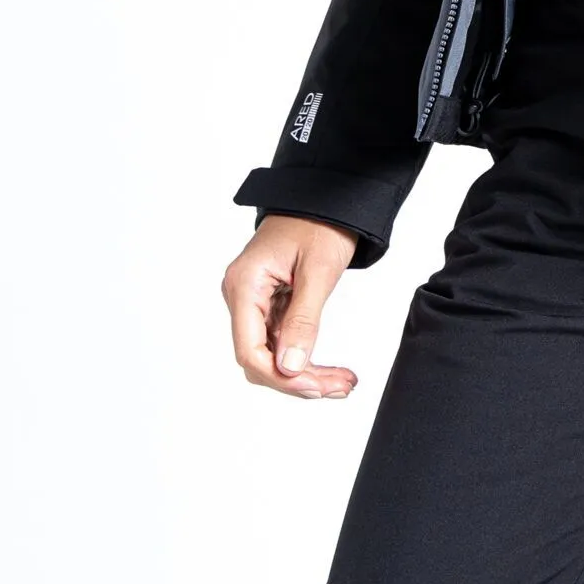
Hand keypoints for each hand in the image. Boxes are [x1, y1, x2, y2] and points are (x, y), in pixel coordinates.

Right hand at [221, 214, 360, 398]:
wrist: (327, 196)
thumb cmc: (321, 221)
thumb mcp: (318, 270)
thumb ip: (303, 320)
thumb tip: (289, 368)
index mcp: (244, 284)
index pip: (249, 349)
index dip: (279, 376)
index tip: (315, 387)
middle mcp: (242, 295)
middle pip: (259, 357)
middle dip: (298, 379)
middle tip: (339, 387)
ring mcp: (254, 300)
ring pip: (271, 354)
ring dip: (305, 372)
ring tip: (342, 382)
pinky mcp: (269, 303)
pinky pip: (281, 340)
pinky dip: (305, 356)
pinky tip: (329, 370)